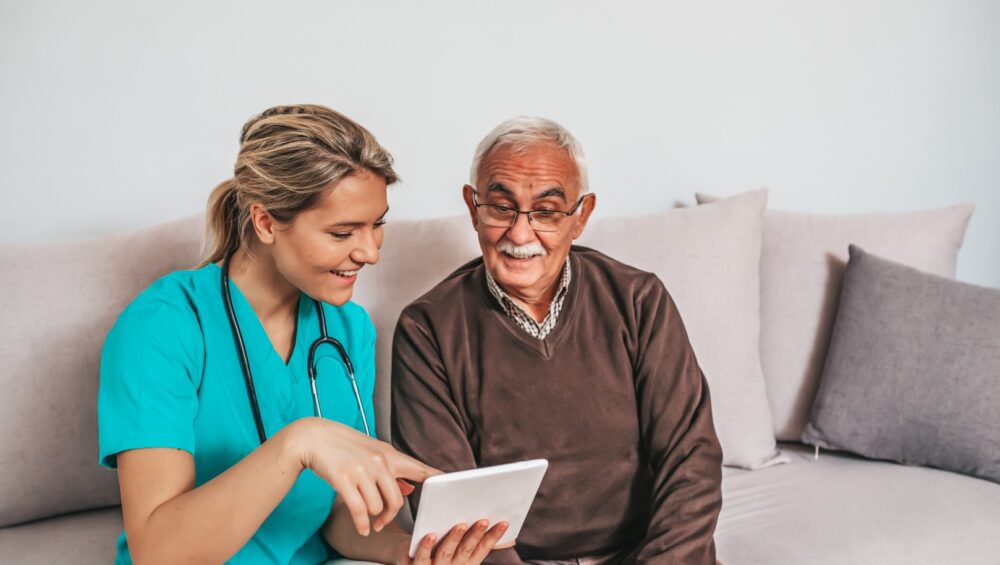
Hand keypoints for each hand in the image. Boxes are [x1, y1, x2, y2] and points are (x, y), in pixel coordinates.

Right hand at [288, 418, 438, 535]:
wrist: (313, 437)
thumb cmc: (344, 446)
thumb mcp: (372, 452)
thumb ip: (391, 470)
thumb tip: (410, 489)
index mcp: (389, 454)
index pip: (419, 468)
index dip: (436, 479)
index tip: (450, 485)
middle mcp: (379, 462)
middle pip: (397, 500)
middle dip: (390, 516)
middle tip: (381, 523)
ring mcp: (361, 471)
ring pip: (377, 507)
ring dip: (373, 518)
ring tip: (366, 519)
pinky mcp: (344, 479)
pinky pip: (360, 511)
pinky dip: (362, 524)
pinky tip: (362, 528)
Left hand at [394, 520, 510, 564]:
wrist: (407, 559)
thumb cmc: (438, 550)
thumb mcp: (460, 549)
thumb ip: (478, 542)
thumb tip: (509, 537)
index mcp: (465, 563)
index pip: (482, 549)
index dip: (494, 537)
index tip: (504, 522)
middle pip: (466, 550)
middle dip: (476, 535)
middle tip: (484, 520)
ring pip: (446, 553)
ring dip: (454, 539)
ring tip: (461, 525)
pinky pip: (421, 557)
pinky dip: (426, 547)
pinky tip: (430, 535)